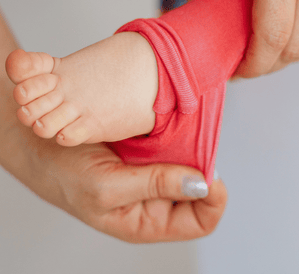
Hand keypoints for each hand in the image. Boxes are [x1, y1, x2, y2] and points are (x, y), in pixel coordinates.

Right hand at [3, 122, 226, 242]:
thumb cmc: (63, 174)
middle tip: (198, 142)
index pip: (200, 220)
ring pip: (188, 164)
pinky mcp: (146, 151)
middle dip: (204, 167)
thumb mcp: (107, 188)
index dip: (213, 199)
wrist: (40, 143)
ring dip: (192, 148)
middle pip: (200, 191)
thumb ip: (154, 186)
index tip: (211, 170)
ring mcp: (152, 173)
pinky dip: (178, 134)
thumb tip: (202, 185)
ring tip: (187, 130)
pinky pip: (173, 145)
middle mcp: (154, 199)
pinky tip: (172, 123)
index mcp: (147, 220)